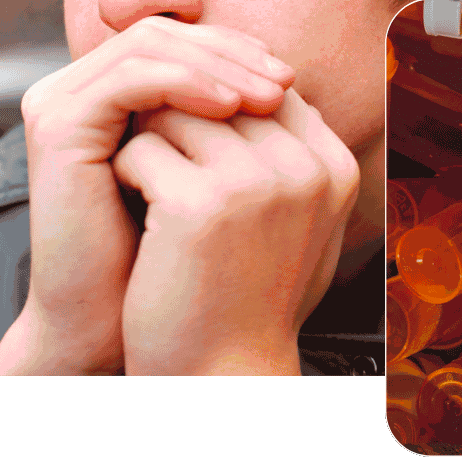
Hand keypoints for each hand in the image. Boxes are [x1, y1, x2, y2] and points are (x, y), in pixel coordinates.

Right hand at [10, 16, 292, 375]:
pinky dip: (186, 83)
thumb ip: (233, 119)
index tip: (287, 78)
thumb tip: (291, 80)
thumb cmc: (172, 246)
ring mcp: (63, 102)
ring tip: (269, 97)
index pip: (182, 40)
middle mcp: (82, 87)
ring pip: (152, 46)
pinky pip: (131, 79)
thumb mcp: (211, 168)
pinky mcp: (57, 125)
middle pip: (169, 35)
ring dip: (219, 64)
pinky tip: (230, 107)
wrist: (115, 317)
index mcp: (115, 90)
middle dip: (233, 53)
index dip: (237, 50)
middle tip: (285, 81)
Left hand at [110, 86, 359, 375]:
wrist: (226, 374)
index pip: (270, 89)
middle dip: (186, 118)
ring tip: (152, 184)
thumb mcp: (302, 220)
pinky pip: (142, 149)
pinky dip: (128, 173)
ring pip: (178, 110)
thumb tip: (277, 88)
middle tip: (164, 156)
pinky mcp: (201, 203)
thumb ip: (297, 154)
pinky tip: (138, 210)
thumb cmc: (255, 295)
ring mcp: (257, 183)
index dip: (223, 105)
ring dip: (154, 141)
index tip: (196, 136)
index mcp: (334, 167)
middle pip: (223, 92)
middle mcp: (305, 168)